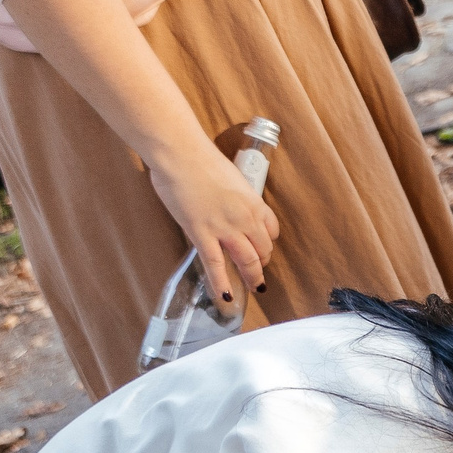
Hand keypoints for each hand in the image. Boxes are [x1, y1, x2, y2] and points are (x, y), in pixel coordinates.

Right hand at [148, 140, 276, 320]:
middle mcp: (245, 218)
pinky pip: (216, 266)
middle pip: (262, 249)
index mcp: (254, 202)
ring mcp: (225, 228)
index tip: (262, 248)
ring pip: (247, 261)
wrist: (181, 154)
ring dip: (252, 277)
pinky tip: (226, 298)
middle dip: (261, 264)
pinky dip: (222, 285)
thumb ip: (232, 195)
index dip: (268, 242)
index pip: (272, 230)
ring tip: (253, 289)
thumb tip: (225, 202)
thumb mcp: (229, 177)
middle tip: (258, 274)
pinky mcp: (202, 234)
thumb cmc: (200, 159)